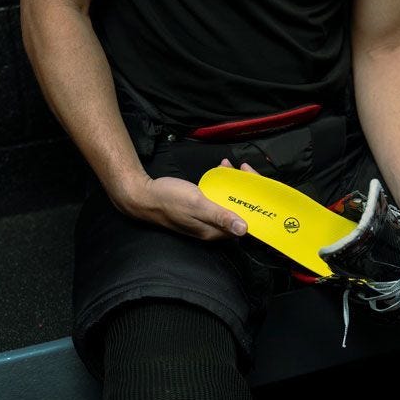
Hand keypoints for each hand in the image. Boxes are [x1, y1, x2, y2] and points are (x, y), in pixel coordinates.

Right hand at [114, 161, 255, 240]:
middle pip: (237, 211)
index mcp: (213, 232)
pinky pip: (216, 197)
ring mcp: (205, 218)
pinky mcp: (199, 208)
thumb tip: (244, 230)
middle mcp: (211, 228)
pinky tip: (219, 170)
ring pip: (227, 202)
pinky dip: (221, 184)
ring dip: (233, 184)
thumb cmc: (168, 200)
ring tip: (230, 166)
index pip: (242, 224)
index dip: (252, 207)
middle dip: (244, 191)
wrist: (142, 195)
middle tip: (244, 170)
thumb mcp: (197, 205)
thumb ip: (220, 216)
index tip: (256, 186)